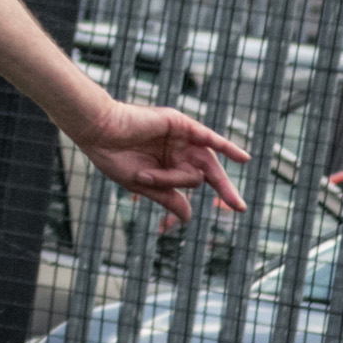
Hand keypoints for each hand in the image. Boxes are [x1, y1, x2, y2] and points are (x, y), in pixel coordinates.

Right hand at [75, 101, 248, 227]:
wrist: (99, 132)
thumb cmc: (114, 157)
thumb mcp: (143, 184)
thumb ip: (168, 197)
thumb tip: (188, 217)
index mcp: (166, 165)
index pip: (191, 183)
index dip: (199, 195)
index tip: (228, 210)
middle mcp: (176, 151)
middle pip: (208, 172)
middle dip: (225, 189)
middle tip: (240, 208)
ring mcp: (180, 137)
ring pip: (199, 162)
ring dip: (188, 176)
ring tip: (153, 176)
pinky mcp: (180, 124)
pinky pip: (208, 137)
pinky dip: (226, 146)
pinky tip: (243, 159)